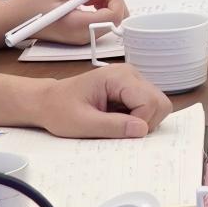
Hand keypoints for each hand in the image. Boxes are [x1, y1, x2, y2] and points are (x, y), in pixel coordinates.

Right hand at [0, 0, 123, 48]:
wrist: (12, 20)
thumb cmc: (32, 2)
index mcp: (78, 25)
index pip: (114, 16)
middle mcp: (82, 37)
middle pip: (115, 21)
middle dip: (113, 2)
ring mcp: (80, 40)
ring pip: (108, 24)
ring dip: (105, 6)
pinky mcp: (77, 39)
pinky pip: (98, 26)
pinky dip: (98, 12)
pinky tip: (85, 2)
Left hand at [32, 64, 166, 137]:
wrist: (47, 101)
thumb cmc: (59, 109)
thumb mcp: (81, 123)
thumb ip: (112, 126)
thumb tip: (142, 130)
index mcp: (119, 76)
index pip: (150, 102)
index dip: (139, 123)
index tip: (118, 132)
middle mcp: (131, 74)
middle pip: (160, 102)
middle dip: (145, 123)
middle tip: (120, 130)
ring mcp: (134, 80)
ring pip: (158, 105)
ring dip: (143, 121)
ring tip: (116, 124)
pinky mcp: (133, 89)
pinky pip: (149, 107)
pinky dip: (138, 119)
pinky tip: (117, 119)